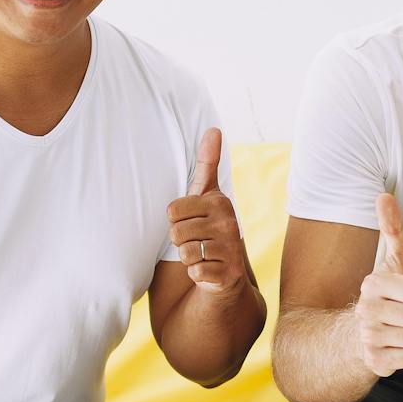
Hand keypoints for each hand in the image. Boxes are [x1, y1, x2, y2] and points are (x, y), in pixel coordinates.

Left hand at [167, 128, 247, 292]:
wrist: (228, 270)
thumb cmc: (211, 227)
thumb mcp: (208, 194)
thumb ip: (208, 162)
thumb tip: (214, 128)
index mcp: (219, 201)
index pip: (172, 210)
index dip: (177, 219)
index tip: (193, 221)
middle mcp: (228, 222)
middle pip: (175, 232)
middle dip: (181, 240)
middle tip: (198, 240)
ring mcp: (230, 248)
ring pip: (184, 252)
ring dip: (189, 257)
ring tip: (204, 254)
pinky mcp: (228, 273)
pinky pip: (194, 271)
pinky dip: (197, 273)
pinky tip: (209, 270)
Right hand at [355, 192, 402, 377]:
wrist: (364, 332)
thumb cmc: (390, 291)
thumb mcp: (396, 257)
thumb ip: (392, 227)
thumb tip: (384, 195)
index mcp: (371, 284)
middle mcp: (365, 312)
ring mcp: (368, 339)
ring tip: (401, 328)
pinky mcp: (376, 363)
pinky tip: (397, 345)